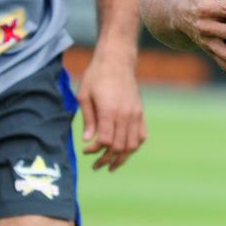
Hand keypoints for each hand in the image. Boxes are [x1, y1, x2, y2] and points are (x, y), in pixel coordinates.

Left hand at [77, 50, 145, 171]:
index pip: (106, 141)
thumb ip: (88, 120)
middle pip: (119, 147)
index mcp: (109, 110)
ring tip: (111, 165)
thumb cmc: (97, 76)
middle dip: (107, 159)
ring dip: (122, 158)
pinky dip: (134, 147)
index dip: (95, 150)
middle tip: (96, 165)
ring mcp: (135, 114)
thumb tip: (88, 140)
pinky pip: (141, 136)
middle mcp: (125, 114)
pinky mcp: (140, 112)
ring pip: (132, 145)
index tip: (86, 150)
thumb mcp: (84, 95)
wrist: (117, 60)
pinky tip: (125, 151)